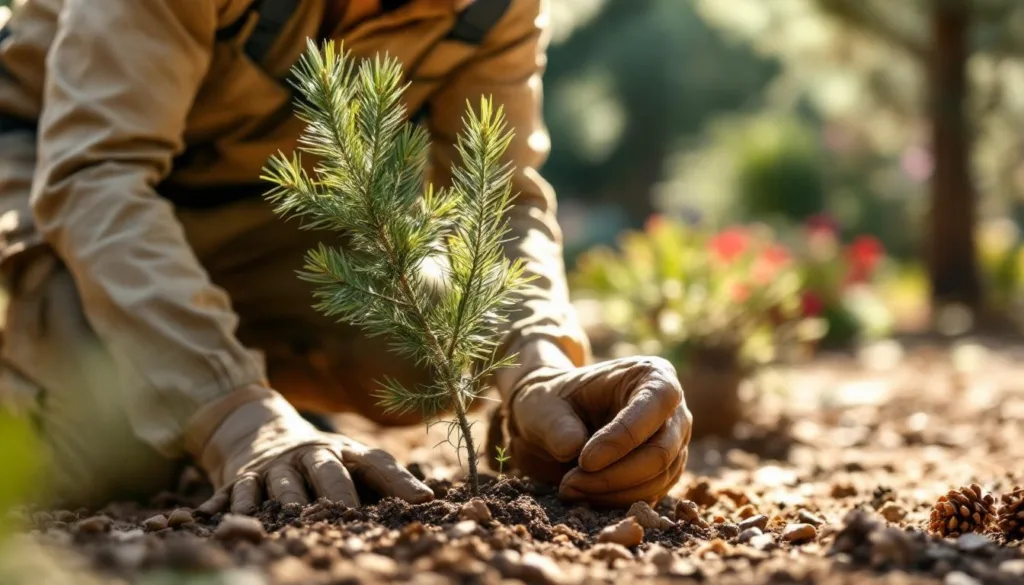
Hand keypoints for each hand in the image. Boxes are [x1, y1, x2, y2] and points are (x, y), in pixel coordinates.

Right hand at [186, 386, 433, 514]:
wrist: (257, 430)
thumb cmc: (319, 459)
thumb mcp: (349, 460)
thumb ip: (382, 480)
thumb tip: (429, 502)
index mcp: (345, 452)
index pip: (378, 464)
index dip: (401, 481)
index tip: (423, 500)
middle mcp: (312, 455)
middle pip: (328, 471)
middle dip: (340, 492)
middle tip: (349, 513)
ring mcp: (277, 465)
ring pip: (284, 483)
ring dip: (289, 500)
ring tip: (296, 517)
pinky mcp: (245, 476)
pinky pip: (242, 491)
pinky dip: (239, 505)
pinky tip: (240, 518)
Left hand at [502, 355, 691, 506]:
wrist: (556, 421)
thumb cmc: (554, 403)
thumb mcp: (544, 405)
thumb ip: (556, 424)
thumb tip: (573, 450)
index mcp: (651, 376)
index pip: (652, 406)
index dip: (622, 438)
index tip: (584, 461)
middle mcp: (674, 409)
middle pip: (661, 452)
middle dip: (615, 475)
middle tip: (569, 484)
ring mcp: (675, 443)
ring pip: (657, 479)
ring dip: (612, 492)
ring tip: (570, 489)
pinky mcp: (666, 472)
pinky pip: (651, 495)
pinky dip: (617, 501)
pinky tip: (585, 496)